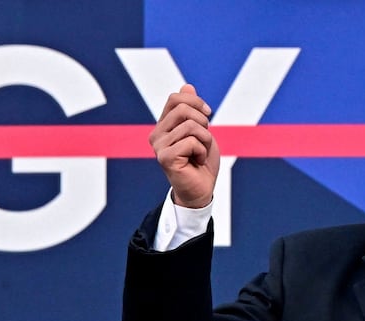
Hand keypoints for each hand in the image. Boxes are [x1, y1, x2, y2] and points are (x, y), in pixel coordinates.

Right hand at [149, 84, 219, 207]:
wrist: (202, 189)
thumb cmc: (202, 162)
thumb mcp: (201, 131)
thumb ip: (192, 110)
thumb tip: (187, 86)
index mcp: (164, 125)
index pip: (176, 98)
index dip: (196, 102)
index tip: (207, 114)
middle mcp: (157, 134)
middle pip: (183, 109)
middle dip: (203, 122)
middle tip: (204, 139)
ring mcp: (159, 146)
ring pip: (190, 126)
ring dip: (205, 139)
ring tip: (200, 153)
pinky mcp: (165, 158)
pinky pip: (191, 142)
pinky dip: (202, 151)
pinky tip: (197, 162)